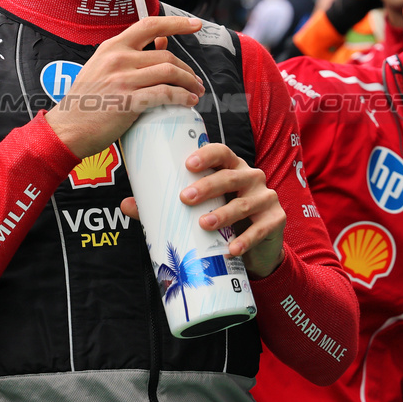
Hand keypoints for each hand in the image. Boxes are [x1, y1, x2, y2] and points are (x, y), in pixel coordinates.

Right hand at [44, 15, 205, 158]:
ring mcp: (123, 79)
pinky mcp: (128, 101)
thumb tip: (161, 42)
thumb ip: (129, 54)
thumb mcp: (101, 68)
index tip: (194, 24)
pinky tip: (188, 102)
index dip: (176, 23)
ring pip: (169, 72)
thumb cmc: (85, 102)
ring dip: (188, 83)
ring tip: (194, 92)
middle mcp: (118, 58)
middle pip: (166, 55)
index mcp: (111, 47)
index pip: (149, 25)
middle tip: (194, 81)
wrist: (67, 128)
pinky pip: (165, 94)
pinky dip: (182, 98)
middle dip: (187, 69)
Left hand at [121, 142, 284, 277]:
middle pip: (231, 176)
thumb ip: (164, 205)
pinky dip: (245, 240)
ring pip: (244, 203)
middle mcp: (251, 177)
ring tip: (204, 224)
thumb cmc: (221, 219)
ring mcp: (266, 198)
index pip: (221, 152)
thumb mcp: (198, 209)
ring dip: (224, 214)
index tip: (187, 164)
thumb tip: (126, 204)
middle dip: (208, 186)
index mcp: (231, 167)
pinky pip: (260, 229)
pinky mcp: (275, 220)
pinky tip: (231, 249)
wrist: (255, 248)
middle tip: (185, 198)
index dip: (206, 155)